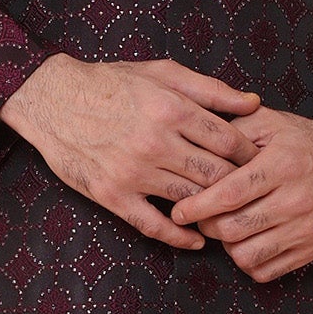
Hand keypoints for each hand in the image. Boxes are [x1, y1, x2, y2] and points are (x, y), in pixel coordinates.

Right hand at [0, 54, 261, 250]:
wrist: (53, 100)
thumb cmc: (112, 83)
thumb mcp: (162, 73)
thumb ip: (211, 89)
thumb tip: (255, 103)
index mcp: (171, 109)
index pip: (229, 141)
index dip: (250, 154)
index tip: (259, 163)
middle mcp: (155, 142)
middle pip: (216, 175)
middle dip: (239, 185)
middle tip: (251, 192)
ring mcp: (133, 172)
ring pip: (191, 200)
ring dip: (213, 211)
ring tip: (228, 214)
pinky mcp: (113, 195)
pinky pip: (154, 226)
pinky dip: (180, 237)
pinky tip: (196, 240)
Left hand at [168, 109, 312, 282]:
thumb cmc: (305, 141)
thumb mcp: (272, 122)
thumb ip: (234, 129)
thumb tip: (197, 140)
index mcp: (282, 166)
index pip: (230, 194)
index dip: (198, 206)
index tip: (179, 211)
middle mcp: (295, 200)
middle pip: (233, 229)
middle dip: (207, 225)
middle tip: (201, 216)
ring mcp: (305, 229)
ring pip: (247, 255)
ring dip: (227, 246)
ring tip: (226, 228)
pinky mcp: (311, 249)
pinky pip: (267, 271)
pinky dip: (248, 262)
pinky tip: (246, 243)